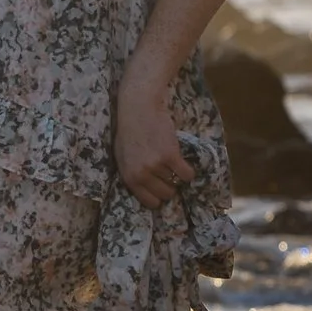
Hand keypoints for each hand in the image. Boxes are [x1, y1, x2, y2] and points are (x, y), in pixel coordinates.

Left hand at [114, 70, 198, 211]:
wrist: (138, 108)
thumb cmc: (129, 131)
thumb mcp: (122, 157)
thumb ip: (131, 174)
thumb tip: (144, 189)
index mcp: (129, 177)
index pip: (149, 202)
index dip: (158, 198)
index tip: (163, 190)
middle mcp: (142, 175)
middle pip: (165, 194)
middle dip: (170, 187)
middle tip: (171, 175)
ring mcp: (156, 166)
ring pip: (176, 183)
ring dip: (178, 175)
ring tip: (174, 163)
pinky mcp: (170, 156)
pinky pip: (187, 174)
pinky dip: (189, 172)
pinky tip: (186, 165)